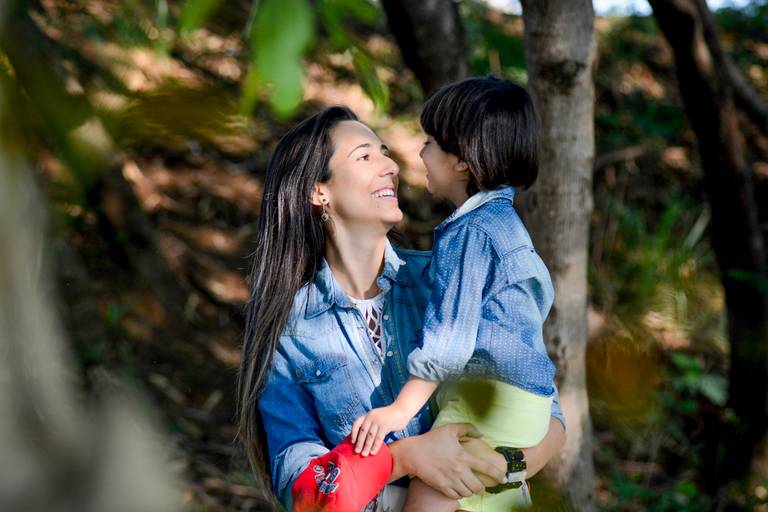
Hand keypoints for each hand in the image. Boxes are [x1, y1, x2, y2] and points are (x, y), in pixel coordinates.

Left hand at [351, 405, 411, 455]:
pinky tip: (373, 452)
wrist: (401, 409)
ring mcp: (378, 420)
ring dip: (366, 446)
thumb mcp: (378, 417)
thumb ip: (372, 424)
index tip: (352, 442)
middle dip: (359, 442)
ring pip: (370, 436)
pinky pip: (379, 438)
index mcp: (368, 415)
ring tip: (364, 454)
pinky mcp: (385, 425)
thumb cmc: (389, 416)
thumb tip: (365, 439)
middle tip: (356, 452)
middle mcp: (371, 416)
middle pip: (363, 431)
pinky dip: (375, 446)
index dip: (353, 433)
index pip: (356, 423)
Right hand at [389, 423, 505, 499]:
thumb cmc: (431, 440)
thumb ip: (467, 429)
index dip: (497, 474)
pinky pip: (456, 497)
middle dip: (481, 487)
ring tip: (468, 487)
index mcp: (463, 456)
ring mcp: (451, 480)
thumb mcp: (450, 429)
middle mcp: (459, 470)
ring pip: (468, 493)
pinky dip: (459, 495)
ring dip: (470, 491)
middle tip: (479, 484)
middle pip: (478, 486)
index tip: (502, 478)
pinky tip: (458, 489)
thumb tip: (481, 434)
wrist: (413, 453)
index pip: (486, 468)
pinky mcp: (442, 487)